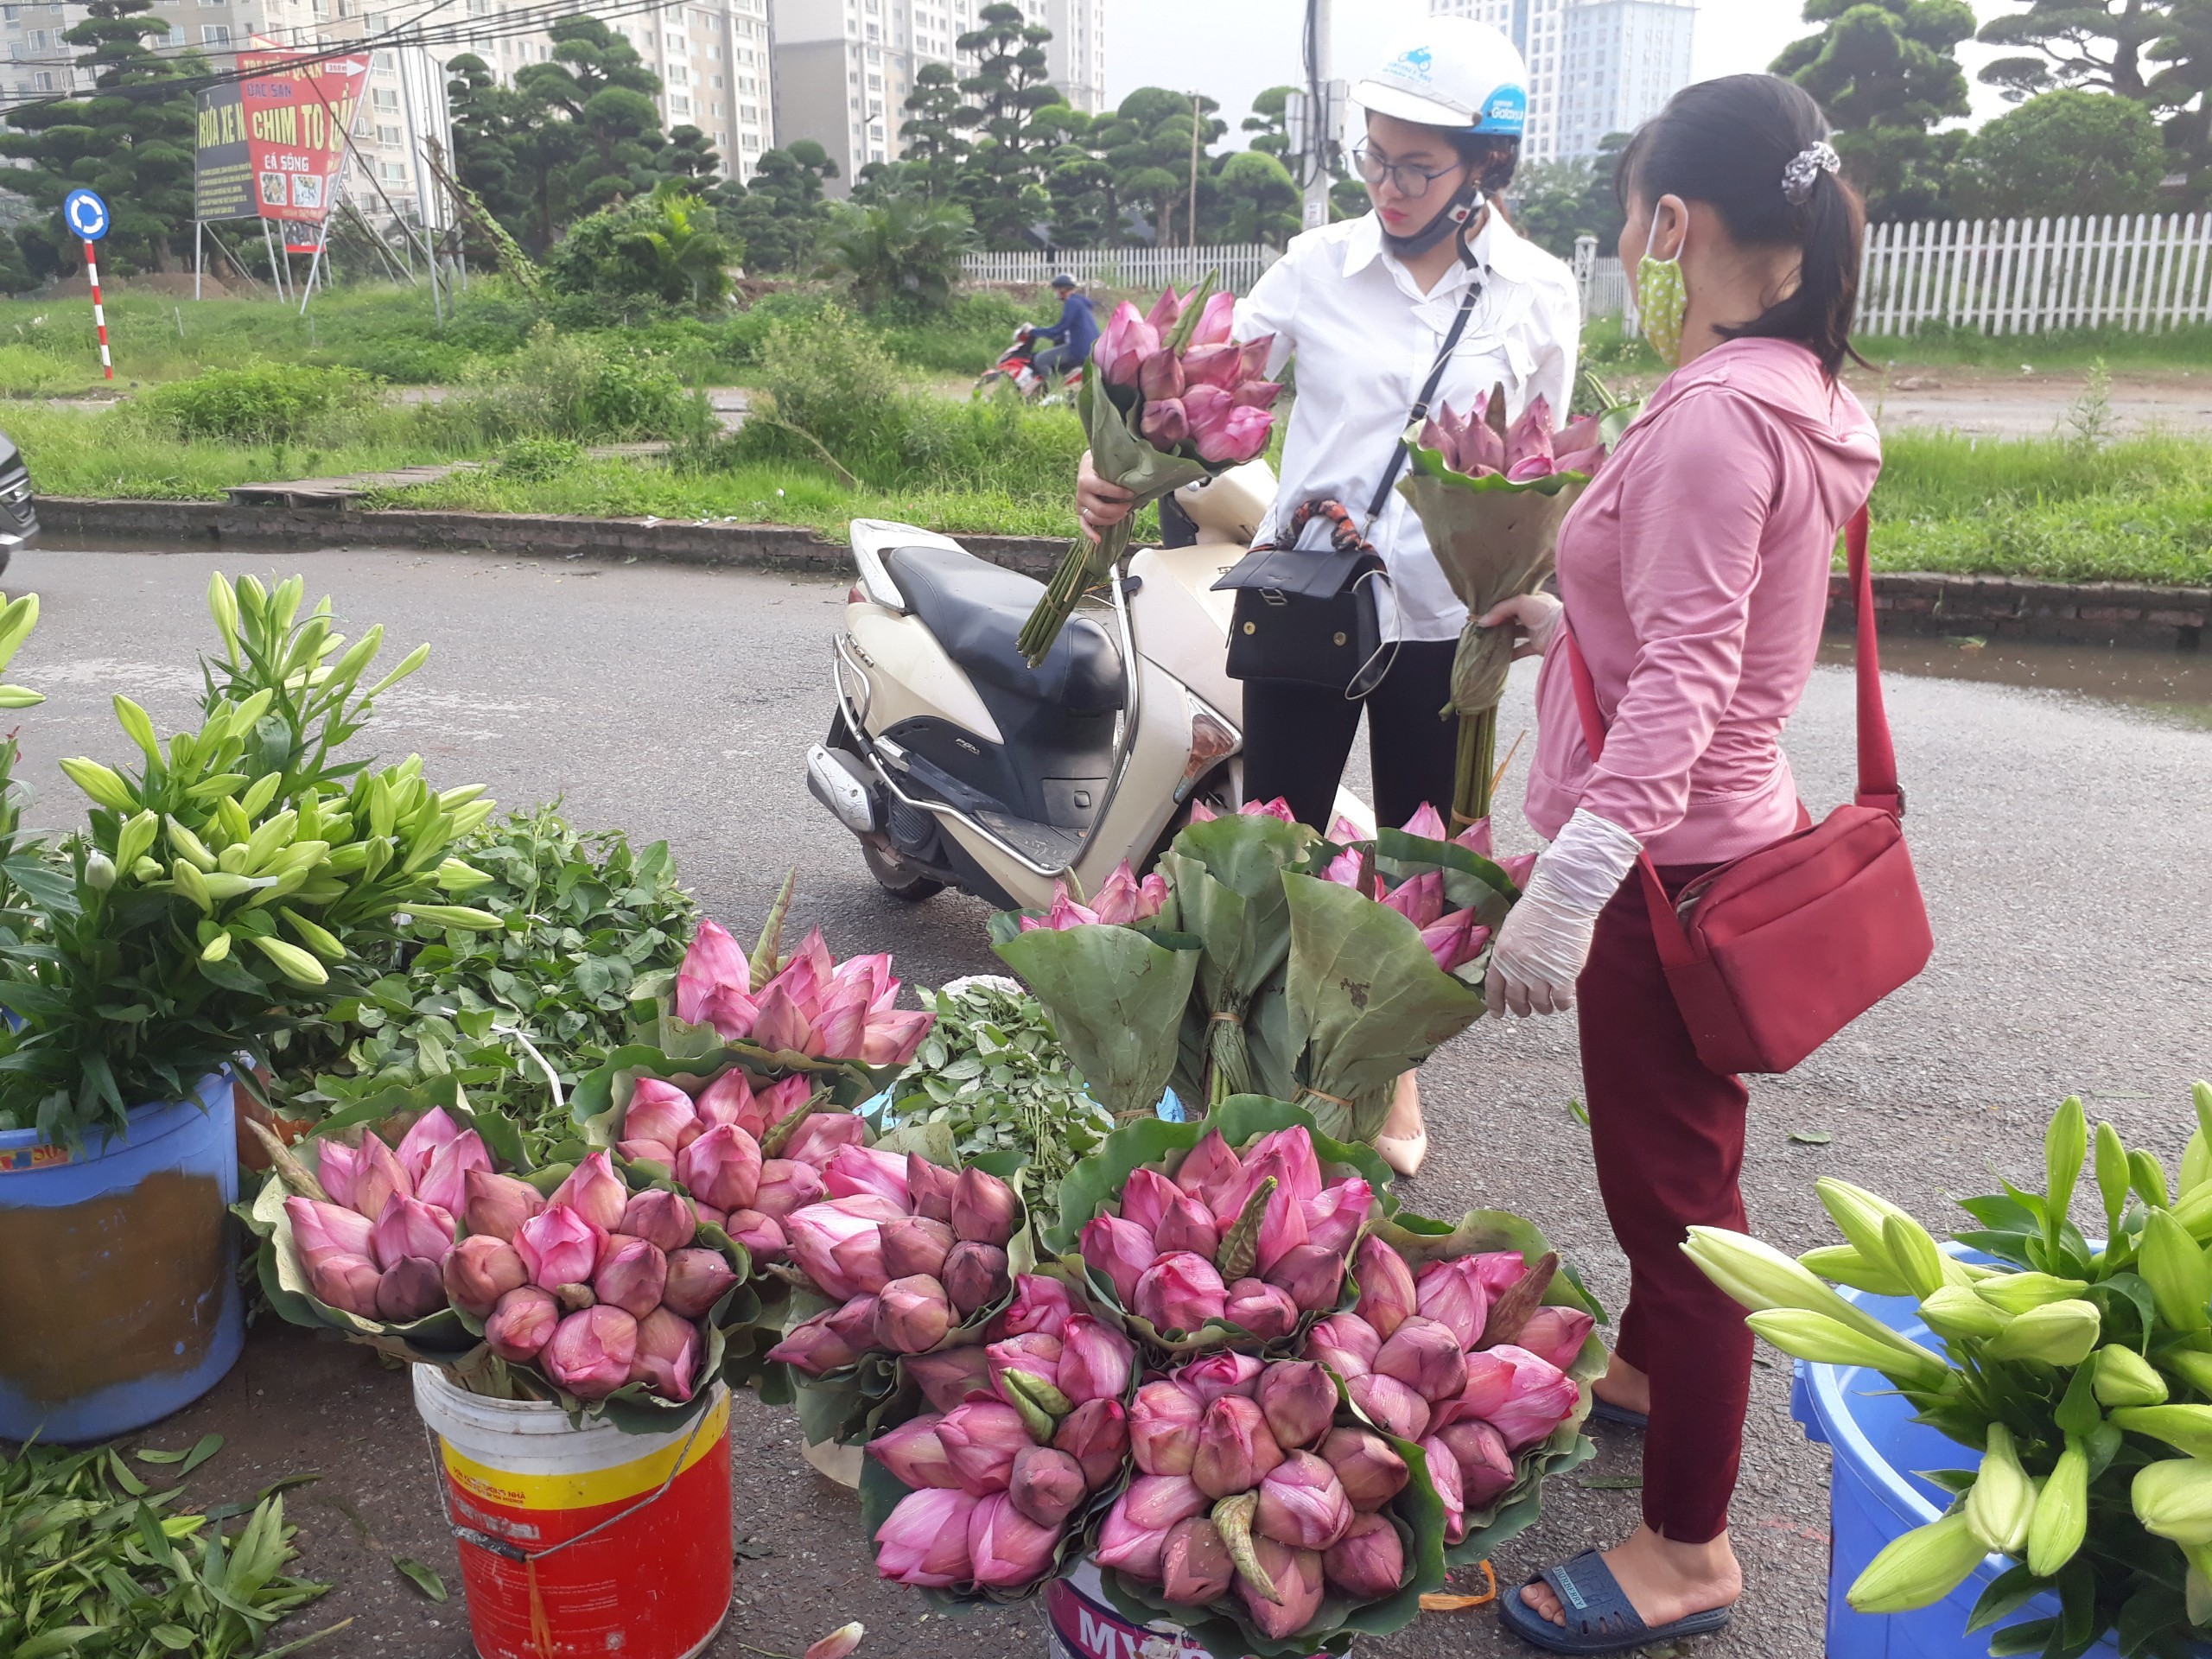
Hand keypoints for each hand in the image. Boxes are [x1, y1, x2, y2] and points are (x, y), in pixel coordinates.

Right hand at [1077, 450, 1136, 545]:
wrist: (1090, 463)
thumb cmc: (1104, 463)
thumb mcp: (1110, 461)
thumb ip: (1121, 469)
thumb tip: (1142, 480)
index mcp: (1086, 479)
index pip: (1102, 489)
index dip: (1118, 493)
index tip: (1131, 493)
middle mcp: (1081, 493)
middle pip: (1099, 509)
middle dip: (1117, 510)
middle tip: (1129, 506)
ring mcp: (1080, 504)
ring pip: (1093, 519)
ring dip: (1110, 520)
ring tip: (1123, 514)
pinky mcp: (1081, 512)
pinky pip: (1084, 525)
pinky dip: (1090, 534)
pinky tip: (1099, 540)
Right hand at [1477, 592, 1563, 659]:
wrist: (1561, 632)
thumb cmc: (1544, 612)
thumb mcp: (1520, 602)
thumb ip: (1500, 610)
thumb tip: (1482, 621)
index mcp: (1534, 599)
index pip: (1513, 601)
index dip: (1499, 605)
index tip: (1484, 610)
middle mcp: (1534, 614)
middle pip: (1511, 618)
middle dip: (1498, 622)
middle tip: (1482, 625)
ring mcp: (1535, 630)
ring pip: (1514, 634)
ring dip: (1502, 637)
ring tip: (1486, 639)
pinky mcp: (1536, 646)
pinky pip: (1520, 650)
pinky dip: (1509, 654)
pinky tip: (1497, 655)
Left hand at [1483, 868, 1599, 1015]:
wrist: (1560, 899)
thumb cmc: (1537, 909)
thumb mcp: (1511, 930)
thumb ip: (1509, 953)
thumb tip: (1511, 970)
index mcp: (1503, 955)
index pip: (1494, 988)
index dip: (1495, 1004)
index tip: (1498, 1014)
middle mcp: (1518, 968)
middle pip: (1517, 1000)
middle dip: (1521, 1009)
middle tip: (1527, 1010)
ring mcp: (1541, 973)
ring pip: (1539, 1004)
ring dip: (1543, 1008)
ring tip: (1547, 1006)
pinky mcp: (1563, 975)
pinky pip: (1560, 1000)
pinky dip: (1561, 1004)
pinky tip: (1563, 1001)